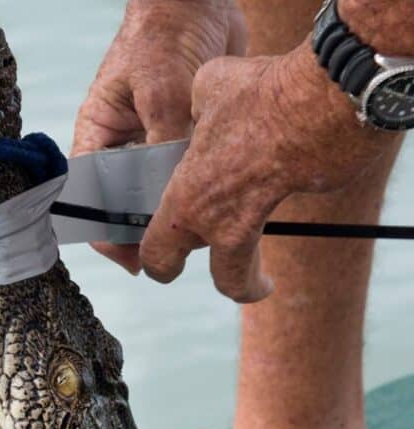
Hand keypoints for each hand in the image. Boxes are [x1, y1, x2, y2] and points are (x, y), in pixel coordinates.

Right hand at [72, 0, 246, 272]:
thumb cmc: (165, 32)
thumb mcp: (161, 90)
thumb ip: (165, 144)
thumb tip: (177, 194)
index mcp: (98, 136)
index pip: (89, 198)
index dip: (105, 232)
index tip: (133, 257)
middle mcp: (122, 147)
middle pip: (124, 206)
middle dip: (144, 230)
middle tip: (173, 249)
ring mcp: (151, 145)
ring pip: (156, 195)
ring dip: (172, 212)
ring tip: (198, 228)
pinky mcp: (181, 140)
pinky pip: (184, 178)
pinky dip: (195, 191)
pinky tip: (215, 200)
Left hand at [141, 44, 398, 301]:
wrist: (325, 99)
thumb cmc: (258, 95)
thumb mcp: (209, 88)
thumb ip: (198, 106)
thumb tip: (203, 102)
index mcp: (185, 201)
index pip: (157, 253)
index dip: (158, 265)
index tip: (165, 270)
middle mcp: (218, 223)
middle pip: (219, 279)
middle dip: (226, 285)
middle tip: (230, 283)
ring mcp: (260, 220)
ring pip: (247, 269)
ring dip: (253, 277)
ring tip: (261, 280)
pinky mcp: (297, 204)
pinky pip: (278, 215)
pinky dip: (282, 211)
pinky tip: (289, 190)